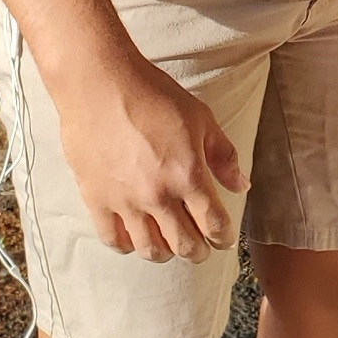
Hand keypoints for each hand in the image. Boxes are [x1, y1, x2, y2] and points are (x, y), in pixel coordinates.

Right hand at [59, 59, 248, 262]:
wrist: (100, 84)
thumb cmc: (152, 95)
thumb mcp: (201, 118)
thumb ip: (223, 156)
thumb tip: (241, 186)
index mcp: (188, 175)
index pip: (213, 224)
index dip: (223, 237)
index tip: (224, 239)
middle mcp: (158, 195)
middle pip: (184, 245)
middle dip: (199, 251)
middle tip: (202, 248)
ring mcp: (125, 201)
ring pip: (149, 249)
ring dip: (165, 253)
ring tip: (170, 246)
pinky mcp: (96, 199)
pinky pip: (113, 239)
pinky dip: (127, 246)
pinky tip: (135, 238)